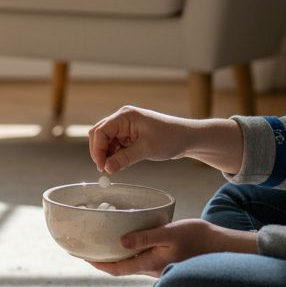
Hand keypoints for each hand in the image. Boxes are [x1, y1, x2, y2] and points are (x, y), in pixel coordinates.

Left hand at [83, 219, 258, 277]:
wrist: (225, 247)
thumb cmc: (199, 238)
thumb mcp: (170, 233)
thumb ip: (146, 238)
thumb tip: (120, 243)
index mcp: (151, 264)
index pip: (117, 269)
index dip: (98, 265)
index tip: (82, 257)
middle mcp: (153, 269)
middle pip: (121, 268)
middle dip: (103, 260)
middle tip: (87, 249)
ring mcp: (161, 267)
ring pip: (132, 264)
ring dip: (116, 256)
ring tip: (102, 243)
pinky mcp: (168, 260)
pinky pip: (143, 259)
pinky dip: (130, 252)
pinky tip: (128, 241)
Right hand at [88, 106, 243, 174]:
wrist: (187, 138)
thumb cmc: (171, 138)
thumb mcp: (146, 149)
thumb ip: (124, 159)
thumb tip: (106, 169)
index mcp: (125, 116)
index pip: (100, 131)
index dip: (97, 150)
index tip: (102, 166)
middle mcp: (122, 118)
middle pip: (99, 135)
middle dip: (100, 153)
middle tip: (105, 170)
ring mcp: (125, 126)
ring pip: (106, 141)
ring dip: (108, 155)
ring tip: (117, 167)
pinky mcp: (129, 134)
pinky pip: (115, 145)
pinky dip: (115, 155)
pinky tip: (123, 162)